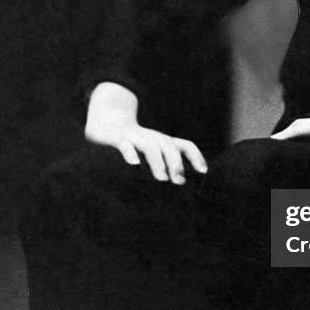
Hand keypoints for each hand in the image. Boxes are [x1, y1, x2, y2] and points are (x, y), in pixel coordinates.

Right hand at [85, 81, 206, 183]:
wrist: (106, 124)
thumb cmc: (134, 143)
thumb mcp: (153, 151)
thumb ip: (165, 166)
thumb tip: (181, 185)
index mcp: (163, 142)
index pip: (185, 146)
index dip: (196, 157)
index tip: (203, 172)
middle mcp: (153, 139)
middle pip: (170, 147)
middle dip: (176, 165)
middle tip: (180, 182)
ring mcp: (137, 138)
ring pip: (151, 148)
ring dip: (158, 163)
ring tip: (162, 180)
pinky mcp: (119, 139)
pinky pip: (126, 146)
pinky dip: (130, 154)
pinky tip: (134, 165)